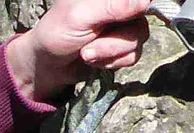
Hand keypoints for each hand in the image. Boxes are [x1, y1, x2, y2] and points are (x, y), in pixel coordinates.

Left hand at [5, 0, 153, 102]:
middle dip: (115, 41)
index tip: (129, 20)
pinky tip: (95, 60)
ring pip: (138, 41)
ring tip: (86, 54)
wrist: (47, 65)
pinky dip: (112, 62)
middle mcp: (119, 6)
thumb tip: (145, 1)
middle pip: (141, 21)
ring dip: (110, 53)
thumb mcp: (81, 16)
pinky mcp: (122, 47)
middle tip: (88, 47)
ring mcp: (122, 27)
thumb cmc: (56, 33)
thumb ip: (113, 6)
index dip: (141, 7)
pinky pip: (132, 56)